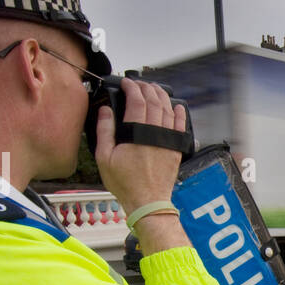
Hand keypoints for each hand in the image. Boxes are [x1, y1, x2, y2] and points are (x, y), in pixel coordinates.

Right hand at [95, 78, 188, 212]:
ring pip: (168, 110)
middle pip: (154, 101)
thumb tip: (105, 111)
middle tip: (139, 84)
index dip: (132, 88)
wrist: (148, 201)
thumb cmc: (125, 183)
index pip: (137, 100)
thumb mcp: (104, 157)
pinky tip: (177, 106)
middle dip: (146, 88)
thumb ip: (105, 131)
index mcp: (136, 133)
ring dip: (162, 96)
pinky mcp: (176, 149)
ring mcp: (168, 140)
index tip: (126, 83)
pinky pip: (180, 126)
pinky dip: (179, 114)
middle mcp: (155, 133)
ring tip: (155, 89)